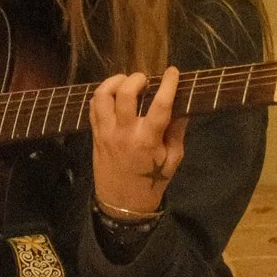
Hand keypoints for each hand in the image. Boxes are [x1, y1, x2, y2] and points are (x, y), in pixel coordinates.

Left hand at [91, 65, 184, 217]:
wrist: (122, 205)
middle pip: (125, 93)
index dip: (168, 84)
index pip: (160, 105)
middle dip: (137, 79)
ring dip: (115, 82)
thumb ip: (177, 132)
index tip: (173, 71)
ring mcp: (106, 133)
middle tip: (146, 80)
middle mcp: (124, 132)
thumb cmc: (152, 183)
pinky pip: (93, 107)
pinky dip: (102, 95)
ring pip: (102, 96)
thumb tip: (183, 108)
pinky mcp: (95, 135)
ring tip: (127, 83)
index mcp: (148, 140)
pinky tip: (113, 95)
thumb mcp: (173, 161)